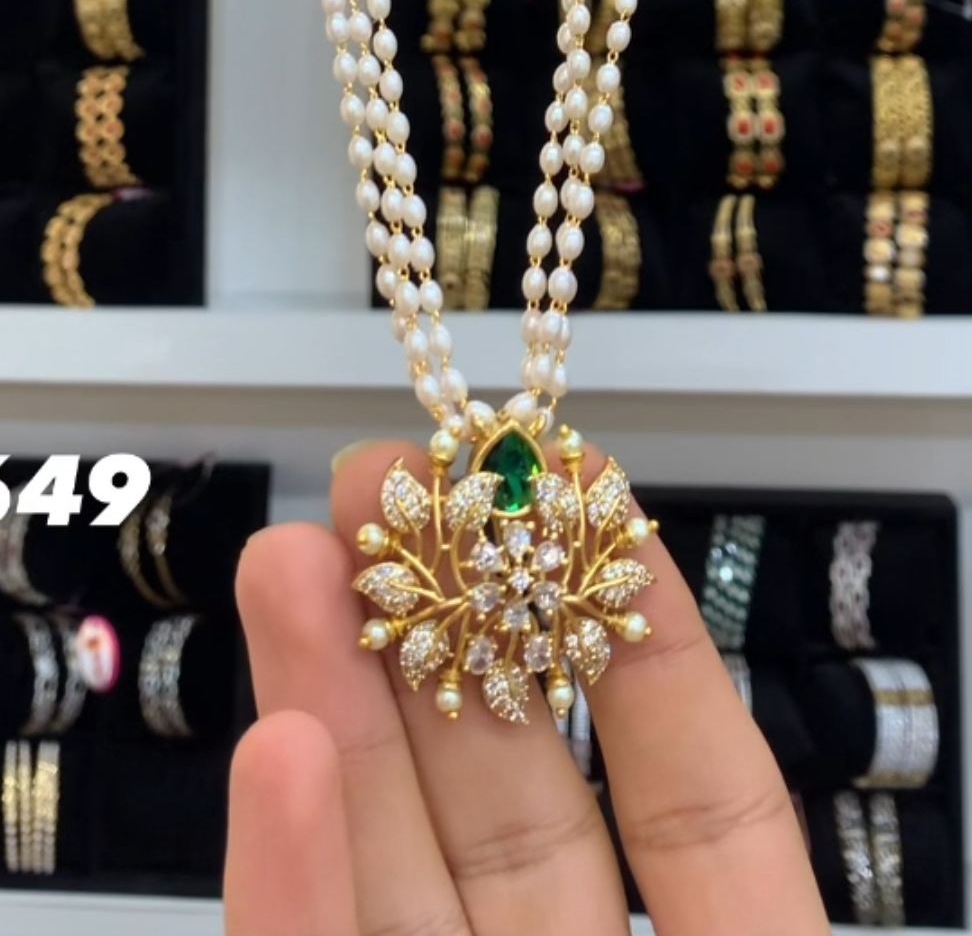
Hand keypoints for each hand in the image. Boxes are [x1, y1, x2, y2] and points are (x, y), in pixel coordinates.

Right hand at [228, 442, 828, 935]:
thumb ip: (728, 844)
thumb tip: (656, 634)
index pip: (696, 805)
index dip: (643, 646)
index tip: (585, 497)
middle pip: (508, 817)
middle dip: (445, 639)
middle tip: (381, 486)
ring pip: (386, 878)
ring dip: (334, 716)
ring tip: (289, 560)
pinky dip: (286, 883)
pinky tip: (277, 755)